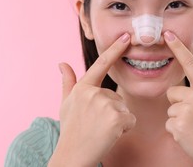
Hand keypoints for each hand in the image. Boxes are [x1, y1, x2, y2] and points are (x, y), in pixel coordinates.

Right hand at [49, 33, 135, 166]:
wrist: (72, 155)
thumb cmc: (71, 129)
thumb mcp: (66, 104)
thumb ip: (67, 82)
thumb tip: (62, 63)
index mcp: (83, 88)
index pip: (101, 64)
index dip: (115, 49)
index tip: (126, 36)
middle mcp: (94, 93)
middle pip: (116, 97)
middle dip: (112, 111)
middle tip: (97, 124)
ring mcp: (105, 105)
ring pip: (124, 109)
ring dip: (118, 120)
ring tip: (101, 129)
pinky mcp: (116, 118)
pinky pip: (130, 120)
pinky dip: (124, 128)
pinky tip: (110, 135)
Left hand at [164, 31, 192, 166]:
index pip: (191, 64)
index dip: (178, 48)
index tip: (168, 34)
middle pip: (173, 92)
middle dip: (179, 104)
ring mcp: (186, 110)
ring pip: (169, 108)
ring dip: (177, 118)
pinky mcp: (177, 124)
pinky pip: (168, 122)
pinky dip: (175, 130)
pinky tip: (188, 135)